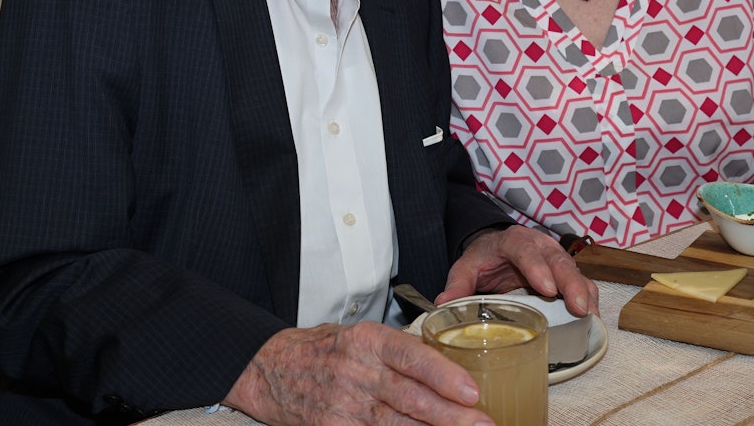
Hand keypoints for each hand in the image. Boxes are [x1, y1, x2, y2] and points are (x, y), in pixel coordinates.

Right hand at [223, 322, 491, 425]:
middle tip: (483, 422)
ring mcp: (344, 406)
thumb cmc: (322, 350)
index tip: (471, 390)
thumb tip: (446, 368)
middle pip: (411, 398)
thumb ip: (399, 351)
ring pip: (397, 425)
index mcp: (367, 340)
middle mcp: (357, 372)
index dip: (443, 375)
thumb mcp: (360, 335)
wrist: (270, 369)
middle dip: (452, 415)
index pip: (412, 356)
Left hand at [437, 225, 598, 317]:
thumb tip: (443, 305)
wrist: (496, 249)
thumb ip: (457, 285)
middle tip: (578, 306)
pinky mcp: (565, 273)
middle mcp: (539, 245)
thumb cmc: (484, 259)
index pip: (525, 250)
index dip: (537, 268)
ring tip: (589, 315)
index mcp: (513, 241)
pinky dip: (589, 298)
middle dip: (570, 283)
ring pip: (574, 271)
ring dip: (584, 292)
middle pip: (557, 260)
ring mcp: (555, 258)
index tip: (547, 289)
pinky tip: (592, 317)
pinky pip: (582, 283)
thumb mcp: (466, 268)